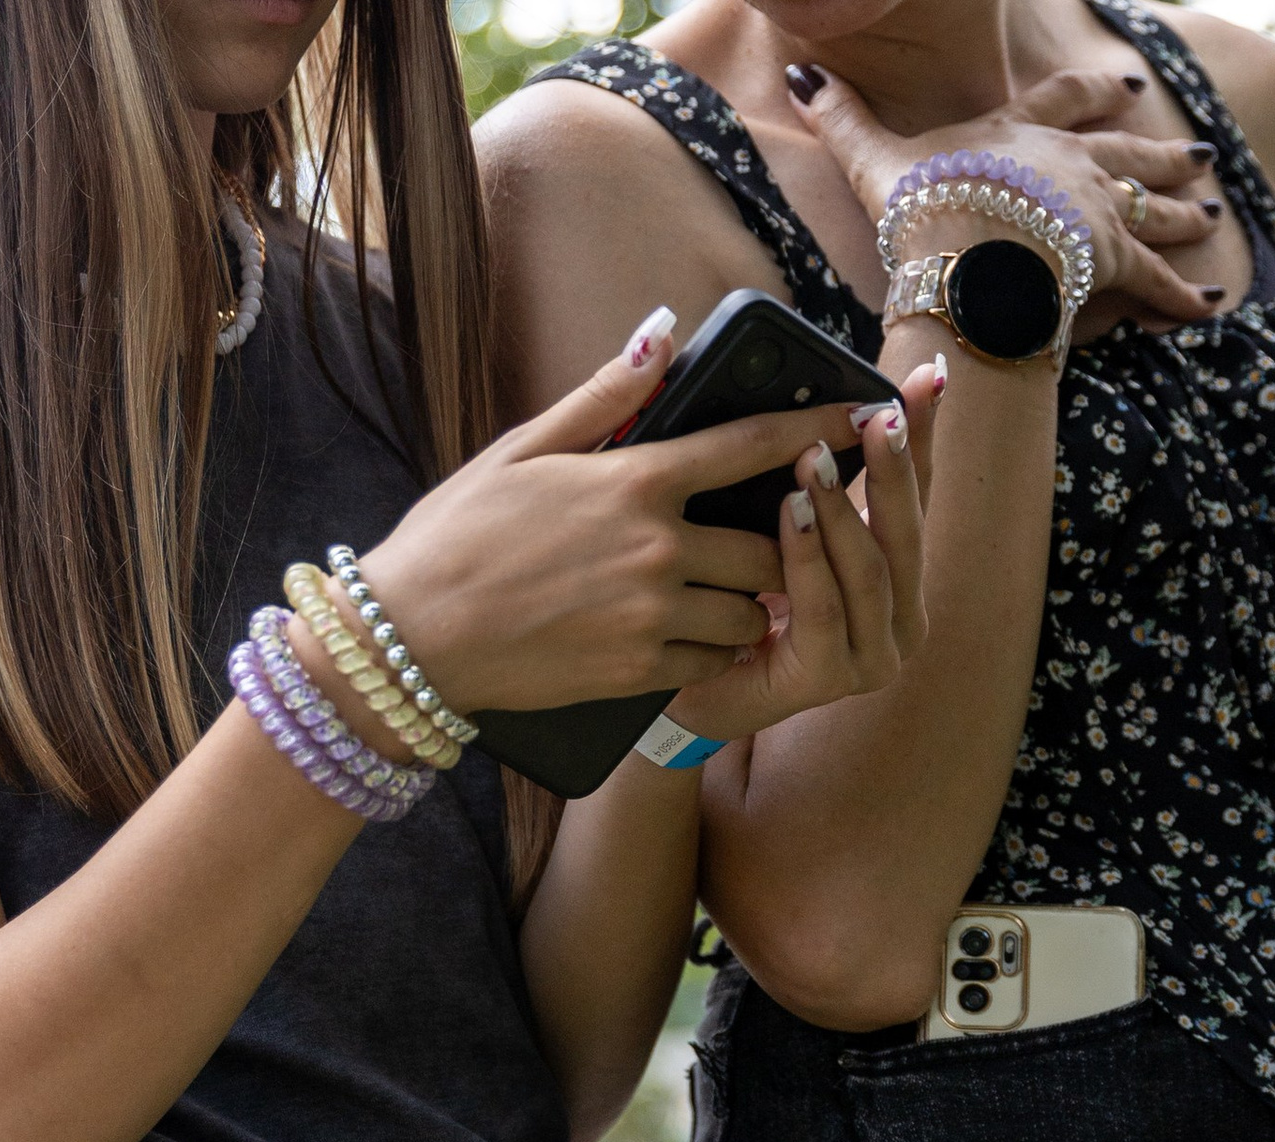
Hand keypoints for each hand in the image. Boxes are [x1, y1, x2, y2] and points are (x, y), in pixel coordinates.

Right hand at [351, 313, 863, 717]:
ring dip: (747, 602)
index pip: (748, 446)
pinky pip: (711, 660)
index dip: (815, 427)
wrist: (412, 638)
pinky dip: (710, 649)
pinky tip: (683, 636)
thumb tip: (663, 336)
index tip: (862, 414)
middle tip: (768, 538)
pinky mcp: (637, 672)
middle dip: (778, 543)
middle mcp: (654, 548)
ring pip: (748, 610)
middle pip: (767, 544)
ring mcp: (650, 616)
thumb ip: (605, 397)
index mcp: (632, 481)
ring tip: (718, 592)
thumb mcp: (523, 449)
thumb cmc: (459, 535)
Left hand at [667, 368, 938, 743]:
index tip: (925, 380)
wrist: (685, 682)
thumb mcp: (779, 524)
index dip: (921, 438)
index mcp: (896, 575)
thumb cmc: (733, 598)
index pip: (916, 496)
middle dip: (891, 470)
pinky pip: (824, 610)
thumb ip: (812, 475)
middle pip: (905, 532)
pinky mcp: (828, 680)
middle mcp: (899, 617)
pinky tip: (791, 514)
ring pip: (869, 572)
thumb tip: (829, 400)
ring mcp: (871, 655)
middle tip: (873, 417)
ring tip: (815, 460)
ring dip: (842, 511)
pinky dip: (809, 559)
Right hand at [788, 64, 1223, 323]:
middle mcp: (1071, 165)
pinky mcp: (1113, 262)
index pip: (1066, 102)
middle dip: (1161, 153)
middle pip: (1127, 153)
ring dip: (1186, 209)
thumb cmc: (925, 202)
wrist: (966, 247)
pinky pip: (1160, 279)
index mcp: (1021, 135)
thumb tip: (804, 76)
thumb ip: (845, 120)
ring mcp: (1097, 211)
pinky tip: (1214, 299)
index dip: (1095, 94)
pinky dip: (1187, 291)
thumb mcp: (876, 155)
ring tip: (1214, 208)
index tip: (1125, 88)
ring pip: (1154, 206)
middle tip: (1196, 154)